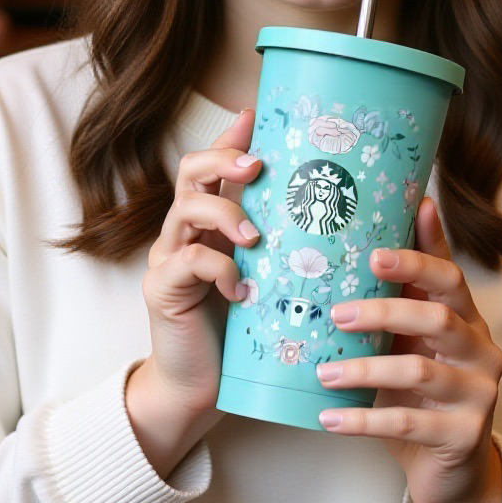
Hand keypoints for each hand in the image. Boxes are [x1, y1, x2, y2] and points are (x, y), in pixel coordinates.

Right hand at [127, 109, 261, 475]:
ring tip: (254, 237)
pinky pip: (188, 261)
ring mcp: (169, 257)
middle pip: (191, 171)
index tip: (257, 116)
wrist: (200, 386)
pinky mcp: (162, 289)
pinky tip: (242, 291)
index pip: (214, 164)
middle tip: (256, 166)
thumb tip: (339, 217)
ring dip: (226, 213)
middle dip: (223, 158)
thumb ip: (289, 247)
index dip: (230, 137)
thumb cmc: (243, 331)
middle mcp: (185, 230)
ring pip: (185, 209)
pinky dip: (220, 269)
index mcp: (211, 221)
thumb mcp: (272, 280)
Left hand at [314, 197, 501, 502]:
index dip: (416, 261)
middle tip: (336, 314)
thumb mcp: (416, 339)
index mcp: (467, 318)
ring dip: (364, 369)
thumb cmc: (422, 393)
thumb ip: (408, 291)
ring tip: (323, 372)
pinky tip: (328, 418)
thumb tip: (408, 212)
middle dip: (383, 311)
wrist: (451, 469)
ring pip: (420, 370)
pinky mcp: (464, 434)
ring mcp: (479, 393)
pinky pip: (409, 421)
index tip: (375, 255)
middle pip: (437, 316)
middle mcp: (481, 349)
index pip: (449, 278)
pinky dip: (363, 420)